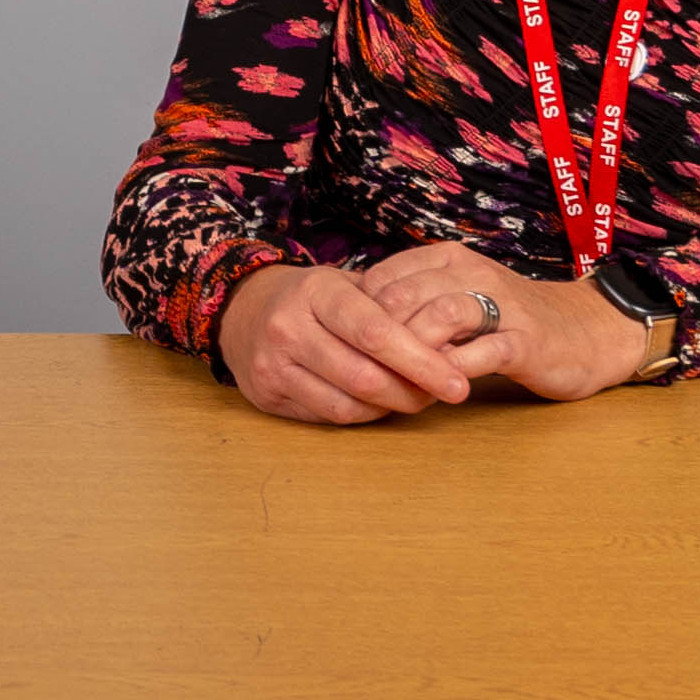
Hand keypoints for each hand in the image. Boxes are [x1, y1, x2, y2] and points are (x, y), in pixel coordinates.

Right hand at [215, 262, 481, 425]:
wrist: (241, 309)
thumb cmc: (312, 297)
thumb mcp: (345, 283)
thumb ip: (389, 305)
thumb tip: (449, 339)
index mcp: (317, 291)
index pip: (375, 331)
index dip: (421, 360)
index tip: (458, 380)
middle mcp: (289, 327)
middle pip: (364, 376)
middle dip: (413, 391)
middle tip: (447, 393)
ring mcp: (273, 365)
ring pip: (347, 405)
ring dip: (391, 408)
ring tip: (418, 398)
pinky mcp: (267, 395)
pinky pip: (328, 417)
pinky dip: (363, 415)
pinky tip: (382, 403)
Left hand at [355, 242, 653, 402]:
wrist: (585, 332)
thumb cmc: (509, 319)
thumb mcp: (456, 297)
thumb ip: (412, 301)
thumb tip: (352, 321)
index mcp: (449, 260)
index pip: (384, 278)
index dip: (359, 317)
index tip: (348, 349)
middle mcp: (473, 274)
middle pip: (404, 296)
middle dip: (377, 338)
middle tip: (364, 372)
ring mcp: (502, 306)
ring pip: (441, 316)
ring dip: (412, 352)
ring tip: (396, 381)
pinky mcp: (526, 342)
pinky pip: (483, 351)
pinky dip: (455, 370)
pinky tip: (440, 388)